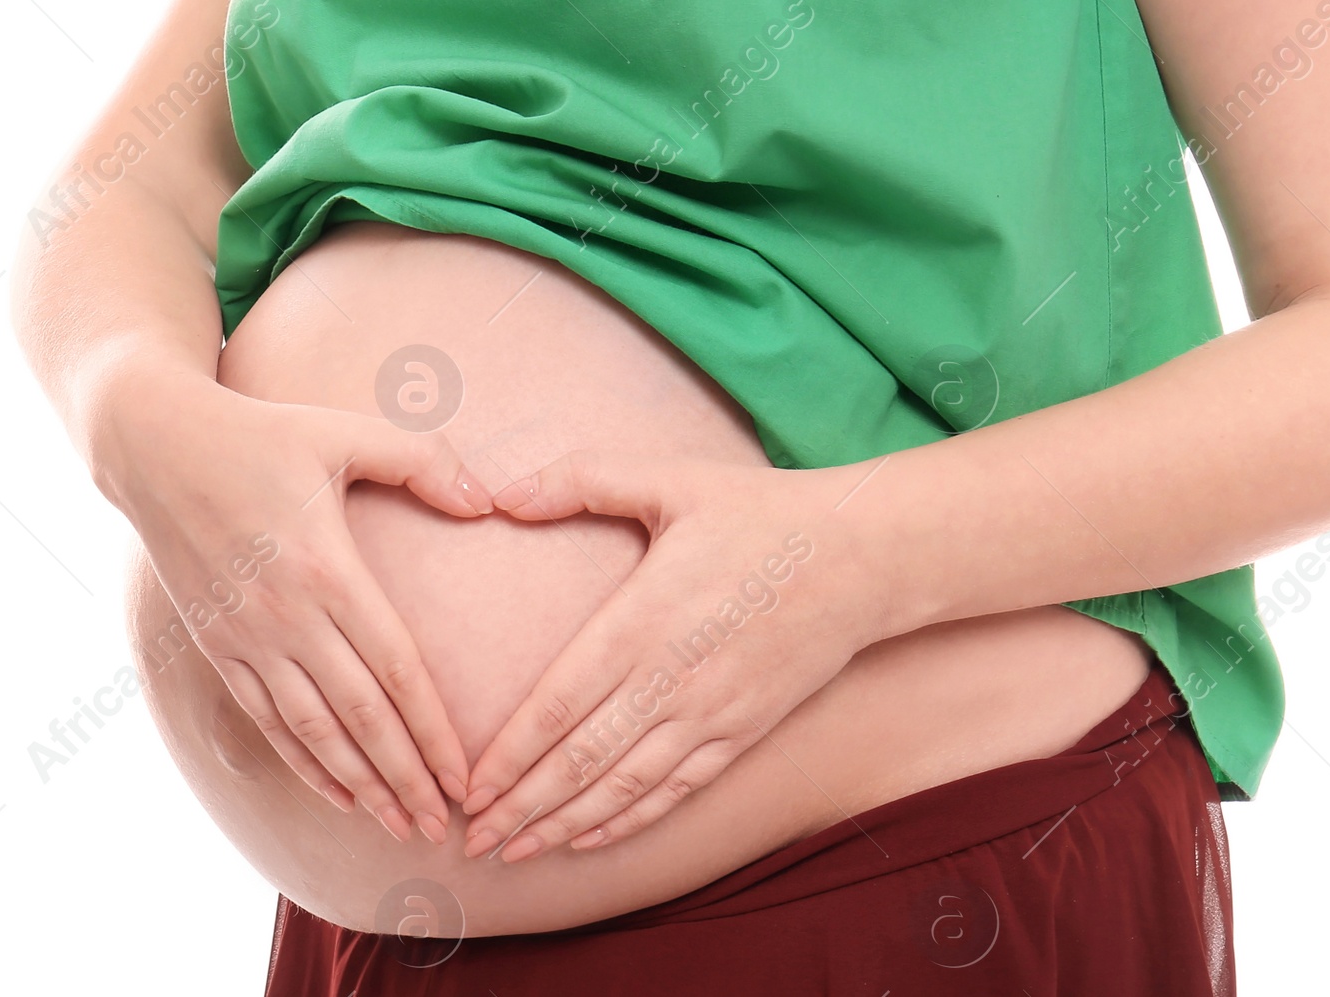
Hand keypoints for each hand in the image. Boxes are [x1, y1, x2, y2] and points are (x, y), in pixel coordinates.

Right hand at [103, 372, 490, 843]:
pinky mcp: (216, 644)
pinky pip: (266, 718)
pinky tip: (337, 790)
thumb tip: (486, 501)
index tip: (465, 777)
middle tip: (445, 826)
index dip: (432, 732)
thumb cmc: (265, 435)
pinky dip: (303, 761)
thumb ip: (423, 462)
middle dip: (404, 778)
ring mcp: (245, 637)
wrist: (157, 447)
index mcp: (327, 569)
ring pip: (311, 731)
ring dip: (358, 785)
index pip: (395, 671)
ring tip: (399, 825)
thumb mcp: (348, 432)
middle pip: (359, 717)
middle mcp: (285, 617)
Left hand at [457, 449, 892, 861]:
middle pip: (580, 762)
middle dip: (521, 808)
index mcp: (642, 620)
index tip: (467, 789)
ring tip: (518, 851)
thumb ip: (581, 481)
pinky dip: (629, 819)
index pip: (557, 705)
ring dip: (565, 825)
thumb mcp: (670, 478)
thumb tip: (502, 491)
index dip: (508, 756)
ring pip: (624, 787)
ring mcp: (710, 713)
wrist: (861, 555)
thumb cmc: (759, 511)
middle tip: (472, 841)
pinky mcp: (743, 729)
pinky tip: (592, 836)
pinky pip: (676, 789)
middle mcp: (671, 679)